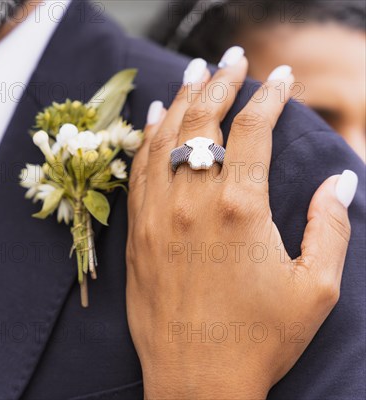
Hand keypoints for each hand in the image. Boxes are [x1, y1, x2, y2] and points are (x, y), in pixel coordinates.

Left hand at [126, 50, 357, 398]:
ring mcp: (158, 215)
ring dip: (182, 100)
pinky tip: (156, 118)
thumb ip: (329, 226)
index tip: (279, 77)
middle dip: (221, 82)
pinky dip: (147, 138)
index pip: (253, 129)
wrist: (195, 381)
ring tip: (195, 72)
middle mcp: (192, 202)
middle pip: (203, 122)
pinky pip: (139, 171)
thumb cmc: (258, 340)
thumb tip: (339, 179)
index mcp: (241, 209)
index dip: (268, 95)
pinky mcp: (138, 233)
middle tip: (233, 57)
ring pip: (165, 139)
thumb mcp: (313, 288)